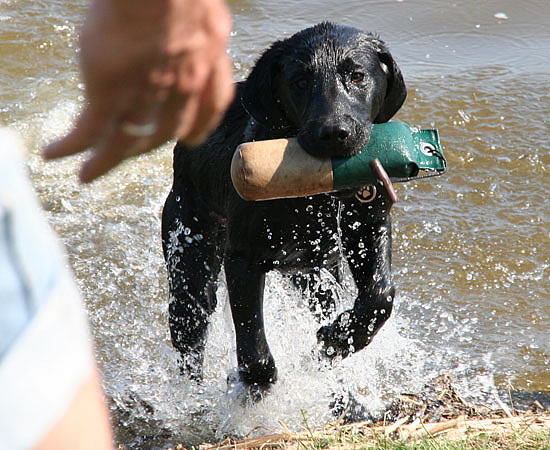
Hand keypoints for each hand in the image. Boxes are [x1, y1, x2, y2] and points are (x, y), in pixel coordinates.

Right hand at [43, 0, 234, 181]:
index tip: (188, 139)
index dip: (195, 130)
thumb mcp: (207, 12)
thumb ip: (206, 32)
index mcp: (210, 64)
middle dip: (145, 146)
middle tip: (128, 153)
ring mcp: (147, 93)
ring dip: (105, 162)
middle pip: (165, 132)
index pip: (208, 112)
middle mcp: (184, 88)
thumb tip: (203, 29)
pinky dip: (71, 147)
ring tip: (87, 175)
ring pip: (126, 142)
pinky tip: (54, 153)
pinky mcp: (111, 91)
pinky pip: (90, 131)